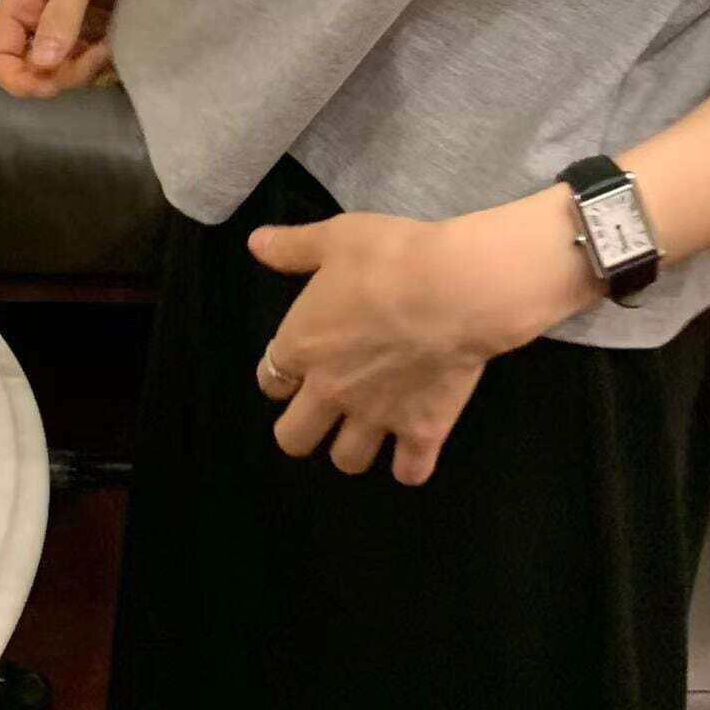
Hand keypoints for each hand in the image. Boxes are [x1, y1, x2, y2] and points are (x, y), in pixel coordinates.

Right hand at [0, 0, 153, 98]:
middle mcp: (40, 15)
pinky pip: (93, 55)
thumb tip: (43, 66)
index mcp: (20, 1)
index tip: (53, 80)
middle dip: (64, 74)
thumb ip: (62, 16)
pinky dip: (105, 58)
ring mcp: (70, 19)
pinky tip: (123, 43)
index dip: (18, 78)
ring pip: (67, 68)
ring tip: (113, 44)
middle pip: (35, 71)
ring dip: (88, 68)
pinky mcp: (99, 19)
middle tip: (99, 53)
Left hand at [248, 198, 599, 484]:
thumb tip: (255, 244)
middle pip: (293, 438)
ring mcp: (376, 417)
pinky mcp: (422, 431)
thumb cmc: (390, 258)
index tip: (297, 362)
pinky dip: (410, 465)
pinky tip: (415, 448)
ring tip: (370, 426)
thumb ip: (293, 247)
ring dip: (353, 446)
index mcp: (302, 346)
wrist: (454, 288)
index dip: (281, 373)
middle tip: (325, 405)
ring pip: (347, 460)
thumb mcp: (336, 237)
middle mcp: (330, 391)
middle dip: (303, 427)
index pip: (271, 379)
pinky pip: (410, 472)